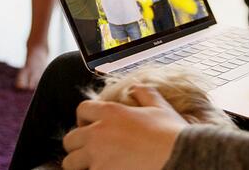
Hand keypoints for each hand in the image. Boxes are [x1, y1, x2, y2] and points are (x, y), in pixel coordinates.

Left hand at [62, 86, 186, 169]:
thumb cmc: (170, 134)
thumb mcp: (159, 106)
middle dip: (78, 144)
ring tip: (94, 164)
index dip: (85, 118)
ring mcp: (97, 158)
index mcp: (111, 113)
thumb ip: (144, 93)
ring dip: (80, 163)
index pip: (82, 109)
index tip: (91, 125)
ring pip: (70, 162)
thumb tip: (135, 87)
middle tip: (91, 148)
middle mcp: (98, 134)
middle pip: (70, 139)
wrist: (178, 158)